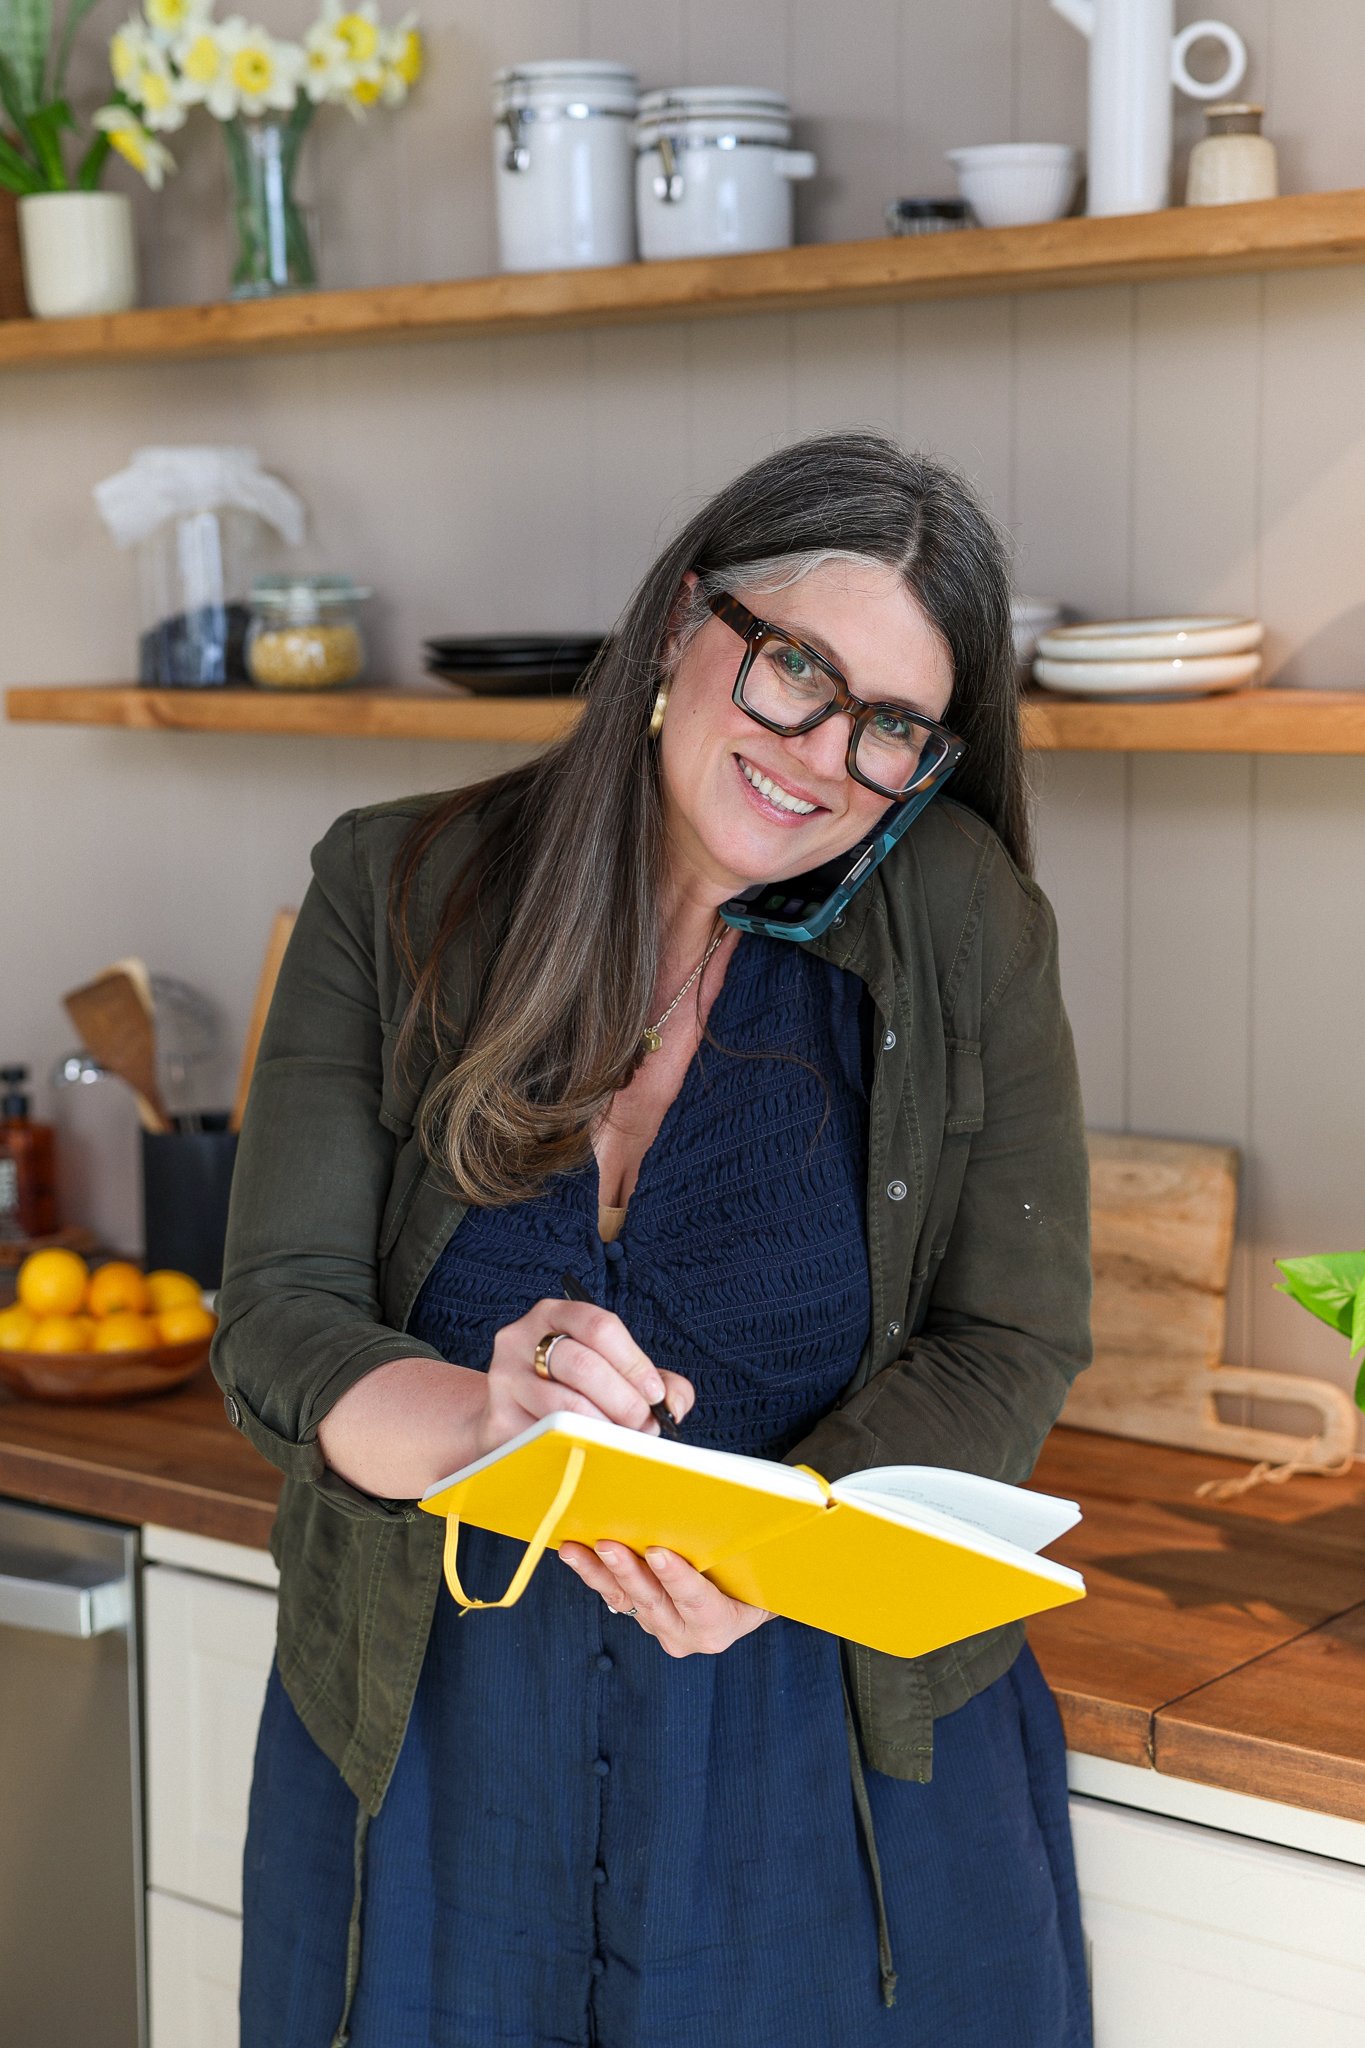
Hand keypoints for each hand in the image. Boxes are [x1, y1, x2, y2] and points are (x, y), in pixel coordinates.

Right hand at [475, 1298, 694, 1459]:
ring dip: (604, 1428)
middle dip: (623, 1400)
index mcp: (553, 1314)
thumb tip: (674, 1406)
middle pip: (582, 1364)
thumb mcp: (611, 1371)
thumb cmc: (571, 1389)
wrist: (506, 1415)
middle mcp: (520, 1338)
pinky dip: (578, 1446)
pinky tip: (592, 1451)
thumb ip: (654, 1381)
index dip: (634, 1362)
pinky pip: (546, 1436)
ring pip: (564, 1404)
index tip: (654, 1395)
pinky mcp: (497, 1419)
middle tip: (643, 1426)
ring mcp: (503, 1378)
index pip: (599, 1326)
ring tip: (621, 1441)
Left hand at [559, 1539, 771, 1656]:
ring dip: (598, 1572)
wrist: (748, 1599)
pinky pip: (615, 1596)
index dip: (677, 1578)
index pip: (697, 1601)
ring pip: (626, 1600)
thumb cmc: (757, 1577)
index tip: (657, 1553)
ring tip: (574, 1550)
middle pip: (654, 1601)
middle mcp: (686, 1634)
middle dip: (628, 1571)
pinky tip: (574, 1553)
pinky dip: (594, 1572)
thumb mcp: (760, 1567)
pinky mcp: (641, 1617)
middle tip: (608, 1545)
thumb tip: (725, 1509)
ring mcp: (660, 1627)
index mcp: (720, 1624)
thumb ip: (741, 1549)